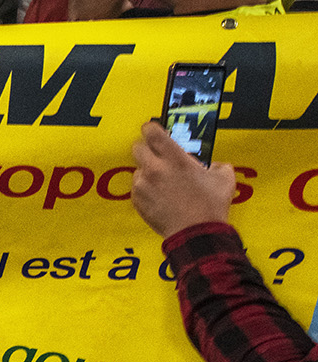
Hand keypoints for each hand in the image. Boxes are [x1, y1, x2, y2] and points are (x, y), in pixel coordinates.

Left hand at [131, 121, 235, 237]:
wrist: (196, 234)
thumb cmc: (210, 207)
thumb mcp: (223, 180)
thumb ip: (219, 166)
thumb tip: (217, 165)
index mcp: (174, 159)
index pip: (152, 131)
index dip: (151, 128)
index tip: (154, 129)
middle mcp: (155, 169)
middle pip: (137, 147)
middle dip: (147, 149)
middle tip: (158, 156)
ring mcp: (143, 185)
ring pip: (138, 169)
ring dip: (148, 172)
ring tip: (164, 183)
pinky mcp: (137, 201)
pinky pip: (137, 188)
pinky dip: (145, 190)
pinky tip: (161, 197)